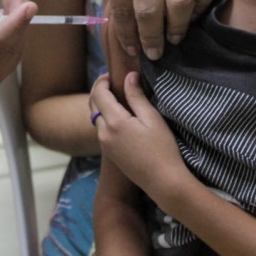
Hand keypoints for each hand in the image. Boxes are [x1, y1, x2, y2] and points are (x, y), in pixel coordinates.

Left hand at [91, 71, 186, 198]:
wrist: (163, 182)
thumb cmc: (162, 149)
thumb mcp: (152, 119)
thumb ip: (137, 97)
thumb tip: (129, 76)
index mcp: (114, 122)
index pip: (99, 94)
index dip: (101, 81)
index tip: (111, 74)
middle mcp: (104, 133)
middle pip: (93, 105)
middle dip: (98, 91)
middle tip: (111, 82)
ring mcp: (105, 145)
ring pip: (95, 118)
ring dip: (100, 105)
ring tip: (116, 97)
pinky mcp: (109, 154)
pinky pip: (101, 130)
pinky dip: (105, 118)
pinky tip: (119, 116)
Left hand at [99, 0, 216, 59]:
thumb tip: (122, 30)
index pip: (124, 9)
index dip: (128, 35)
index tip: (133, 49)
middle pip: (152, 10)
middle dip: (153, 38)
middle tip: (155, 52)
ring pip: (182, 1)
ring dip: (178, 26)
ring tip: (174, 37)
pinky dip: (201, 5)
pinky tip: (192, 13)